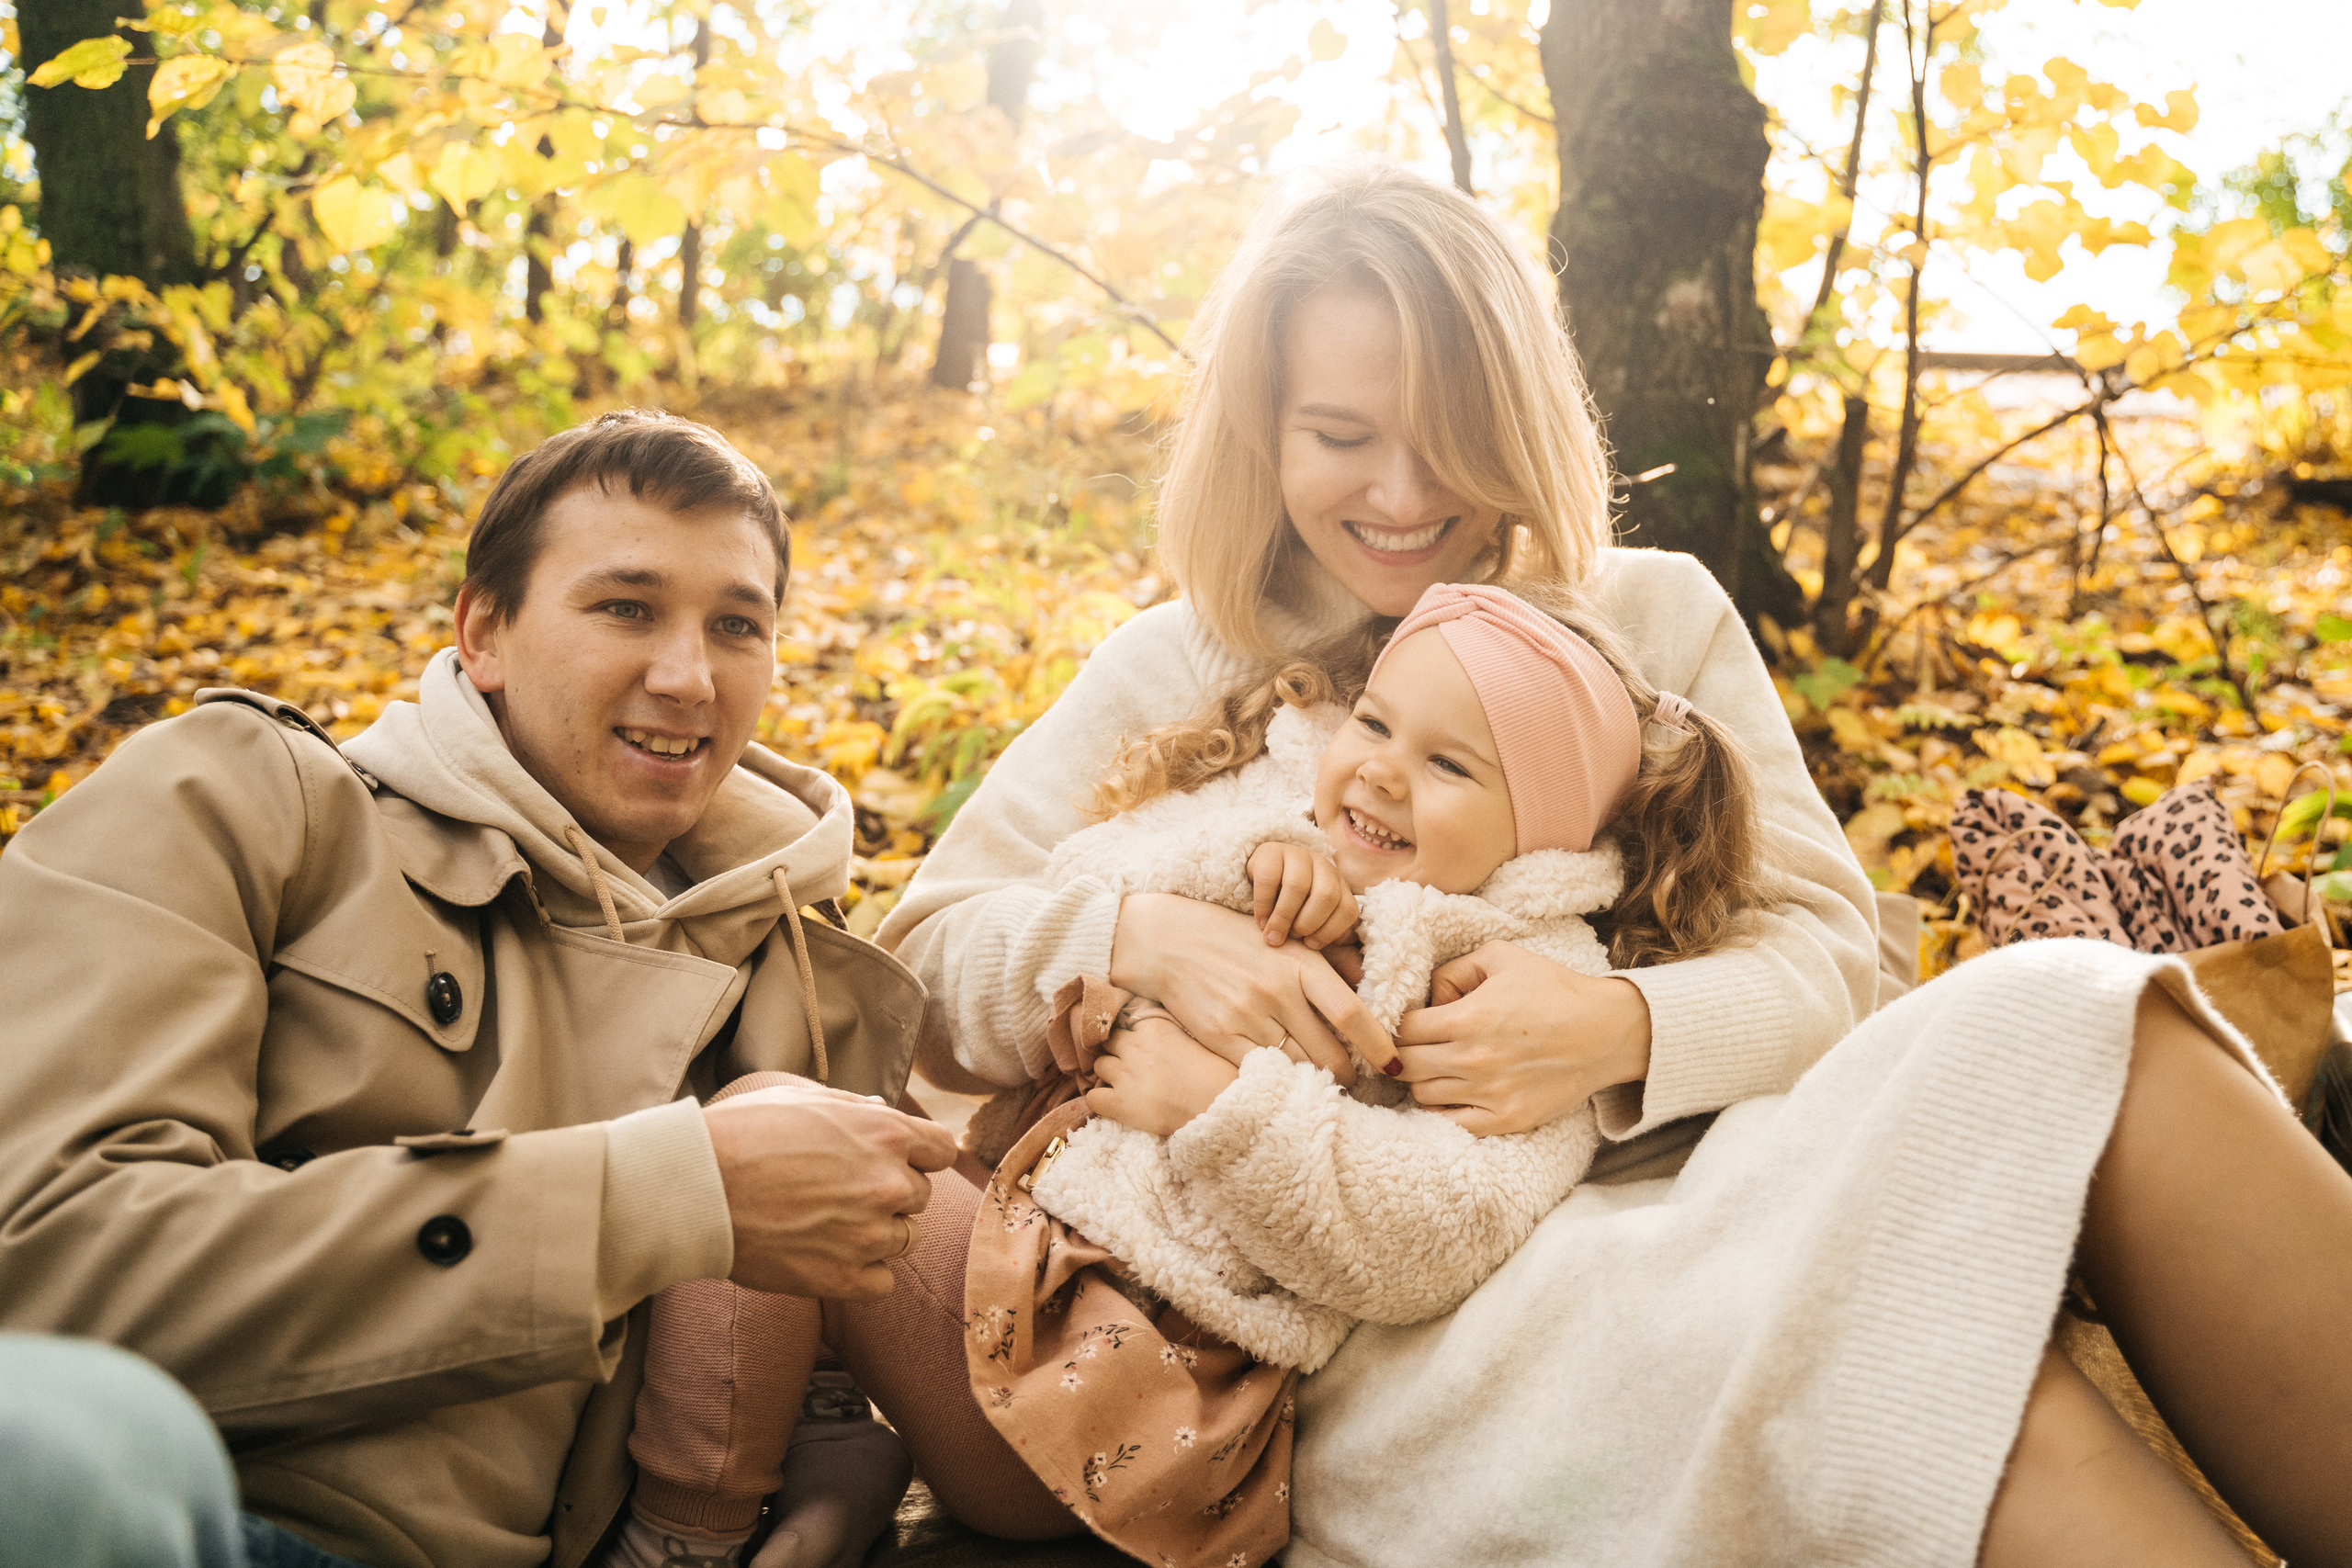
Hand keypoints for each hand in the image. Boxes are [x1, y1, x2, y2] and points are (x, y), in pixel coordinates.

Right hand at [704, 1081, 957, 1298]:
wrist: (696, 1188)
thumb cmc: (741, 1133)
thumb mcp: (803, 1098)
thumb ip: (854, 1107)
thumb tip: (880, 1110)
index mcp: (886, 1133)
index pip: (942, 1150)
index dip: (920, 1157)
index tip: (897, 1163)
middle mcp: (888, 1183)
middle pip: (920, 1196)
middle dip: (889, 1194)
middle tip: (841, 1193)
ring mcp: (868, 1234)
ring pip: (904, 1239)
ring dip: (876, 1234)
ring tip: (828, 1224)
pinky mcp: (844, 1278)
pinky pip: (883, 1282)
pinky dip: (862, 1273)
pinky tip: (828, 1256)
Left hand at [1086, 1015, 1241, 1136]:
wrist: (1218, 1107)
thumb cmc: (1217, 1074)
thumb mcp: (1196, 1038)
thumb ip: (1169, 1030)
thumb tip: (1159, 1033)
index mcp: (1153, 1026)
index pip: (1123, 1019)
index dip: (1127, 1032)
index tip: (1133, 1040)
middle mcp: (1134, 1046)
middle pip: (1108, 1040)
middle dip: (1116, 1051)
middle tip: (1130, 1064)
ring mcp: (1124, 1074)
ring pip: (1099, 1065)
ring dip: (1109, 1074)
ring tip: (1125, 1084)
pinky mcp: (1119, 1102)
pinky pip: (1092, 1097)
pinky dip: (1100, 1100)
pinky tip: (1114, 1103)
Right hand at [1110, 893, 1394, 1077]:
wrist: (1169, 940)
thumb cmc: (1236, 939)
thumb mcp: (1286, 941)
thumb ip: (1328, 964)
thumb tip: (1368, 989)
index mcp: (1301, 964)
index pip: (1352, 1014)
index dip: (1379, 1045)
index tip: (1394, 1064)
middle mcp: (1277, 991)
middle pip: (1330, 1054)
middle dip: (1348, 1075)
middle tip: (1353, 1080)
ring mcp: (1247, 1015)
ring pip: (1298, 1068)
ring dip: (1313, 1082)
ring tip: (1320, 1084)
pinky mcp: (1220, 1036)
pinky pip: (1261, 1073)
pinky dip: (1277, 1082)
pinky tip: (1283, 1082)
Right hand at [1248, 842, 1359, 950]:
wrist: (1263, 875)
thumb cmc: (1292, 905)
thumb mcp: (1313, 914)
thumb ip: (1327, 929)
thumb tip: (1342, 943)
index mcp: (1338, 883)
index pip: (1347, 908)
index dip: (1331, 932)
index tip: (1310, 945)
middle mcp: (1322, 865)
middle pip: (1326, 895)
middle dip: (1308, 923)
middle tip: (1292, 938)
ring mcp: (1297, 855)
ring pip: (1298, 886)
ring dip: (1284, 918)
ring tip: (1273, 936)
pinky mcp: (1270, 852)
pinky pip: (1268, 880)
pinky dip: (1264, 906)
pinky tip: (1261, 922)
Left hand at [1392, 941, 1652, 1136]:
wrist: (1609, 1032)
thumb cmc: (1555, 989)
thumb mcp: (1501, 957)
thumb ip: (1454, 970)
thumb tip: (1429, 997)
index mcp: (1469, 1018)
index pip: (1401, 1030)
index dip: (1396, 1023)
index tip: (1407, 1020)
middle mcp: (1473, 1060)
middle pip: (1404, 1066)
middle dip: (1401, 1053)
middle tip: (1413, 1045)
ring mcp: (1489, 1095)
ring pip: (1422, 1095)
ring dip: (1421, 1080)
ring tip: (1437, 1065)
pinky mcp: (1506, 1120)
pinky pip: (1451, 1124)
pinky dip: (1443, 1109)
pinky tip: (1452, 1092)